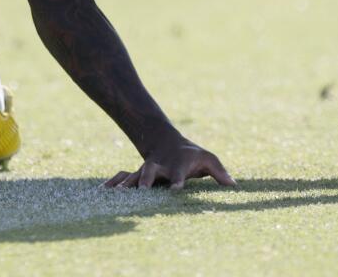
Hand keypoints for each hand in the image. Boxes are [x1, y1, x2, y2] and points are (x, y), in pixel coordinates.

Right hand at [103, 135, 235, 189]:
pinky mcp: (137, 175)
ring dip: (126, 184)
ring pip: (134, 176)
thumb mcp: (208, 160)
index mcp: (178, 166)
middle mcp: (160, 168)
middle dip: (146, 180)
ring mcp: (146, 170)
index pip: (180, 175)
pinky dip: (113, 184)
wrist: (167, 143)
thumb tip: (235, 186)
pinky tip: (102, 193)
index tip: (177, 190)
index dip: (179, 182)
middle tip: (141, 191)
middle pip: (152, 172)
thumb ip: (220, 173)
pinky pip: (122, 178)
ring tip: (117, 195)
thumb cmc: (192, 156)